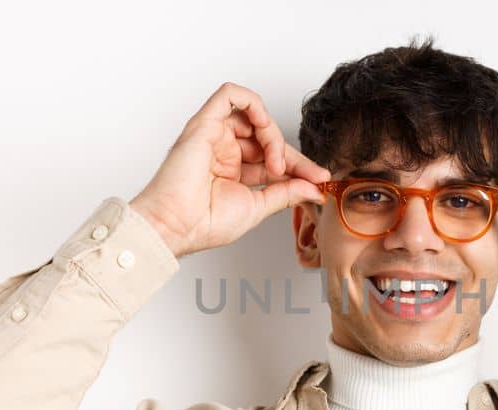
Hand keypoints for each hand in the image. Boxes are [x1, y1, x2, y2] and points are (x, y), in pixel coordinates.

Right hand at [131, 83, 330, 257]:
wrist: (176, 225)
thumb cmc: (204, 222)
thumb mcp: (258, 207)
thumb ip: (287, 193)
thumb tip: (315, 188)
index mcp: (234, 171)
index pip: (274, 158)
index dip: (300, 166)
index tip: (321, 179)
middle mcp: (224, 150)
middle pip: (268, 135)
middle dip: (293, 154)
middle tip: (309, 175)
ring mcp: (215, 135)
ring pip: (255, 115)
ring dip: (274, 136)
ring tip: (276, 164)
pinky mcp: (205, 123)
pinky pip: (230, 95)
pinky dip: (254, 104)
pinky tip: (265, 130)